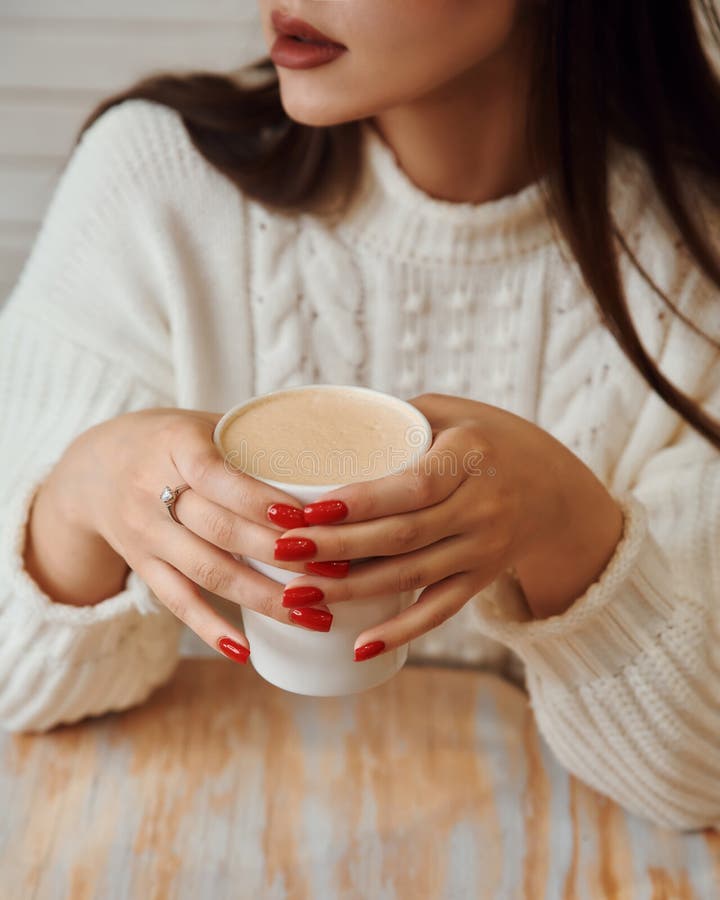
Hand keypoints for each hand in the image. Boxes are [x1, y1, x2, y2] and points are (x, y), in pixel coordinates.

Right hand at [25, 408, 336, 660]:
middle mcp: (154, 492)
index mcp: (176, 446)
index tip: (308, 519)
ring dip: (263, 598)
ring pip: (207, 572)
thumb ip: (256, 437)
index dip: (263, 501)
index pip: (221, 477)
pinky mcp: (142, 567)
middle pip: (221, 530)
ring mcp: (145, 535)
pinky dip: (211, 629)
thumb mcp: (203, 423)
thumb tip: (331, 453)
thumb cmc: (169, 441)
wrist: (93, 470)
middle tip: (334, 571)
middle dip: (281, 554)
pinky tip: (247, 651)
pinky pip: (178, 602)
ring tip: (315, 614)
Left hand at [274, 393, 623, 659]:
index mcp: (471, 456)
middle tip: (284, 551)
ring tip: (297, 593)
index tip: (308, 509)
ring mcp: (485, 548)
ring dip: (352, 589)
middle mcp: (482, 506)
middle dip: (338, 548)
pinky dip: (401, 631)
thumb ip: (396, 418)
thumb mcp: (451, 411)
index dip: (361, 502)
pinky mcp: (482, 578)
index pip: (413, 486)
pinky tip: (358, 646)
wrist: (554, 487)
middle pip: (403, 536)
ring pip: (413, 575)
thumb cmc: (488, 439)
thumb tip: (323, 423)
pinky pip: (440, 610)